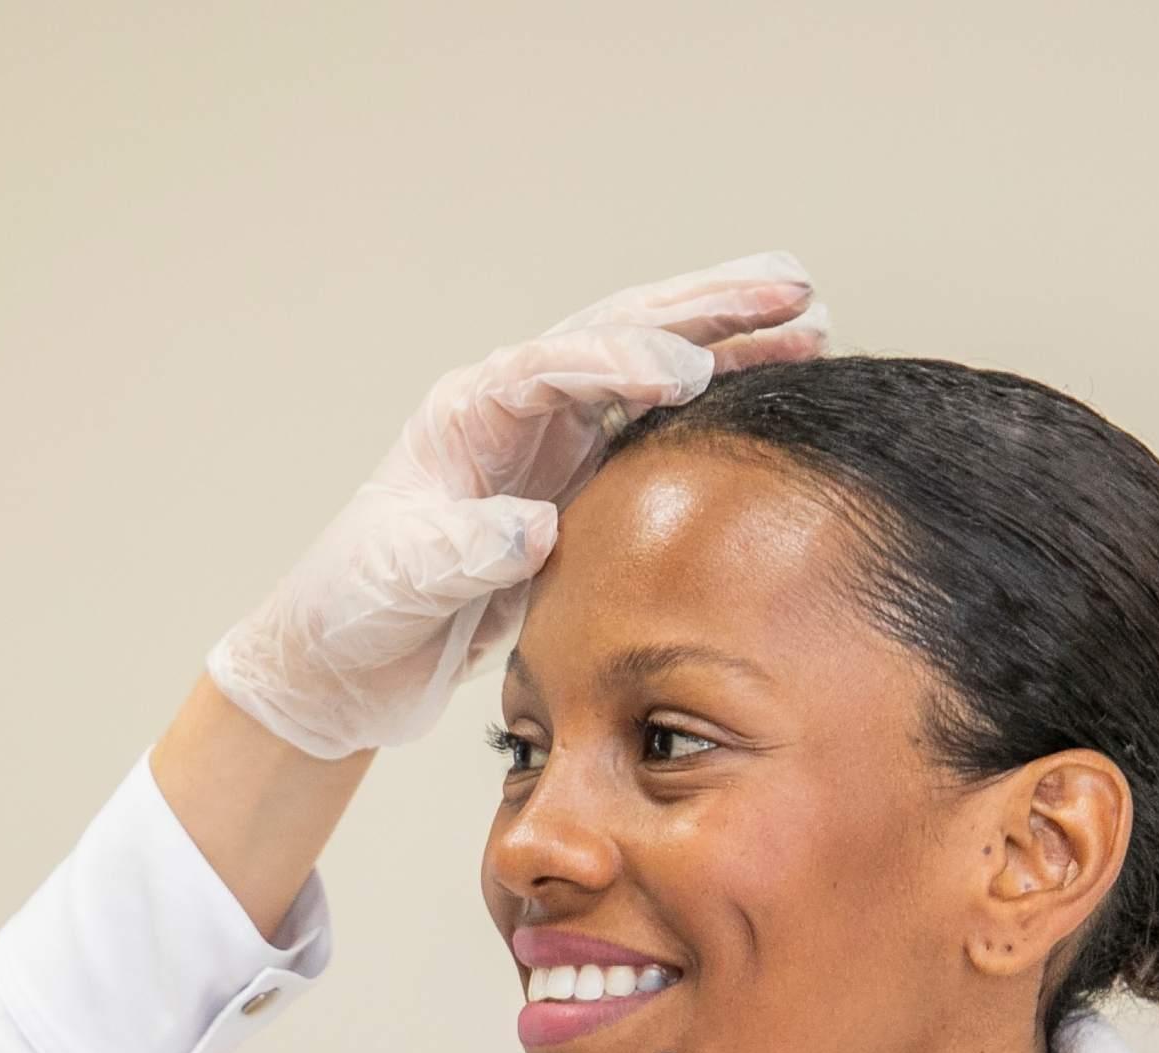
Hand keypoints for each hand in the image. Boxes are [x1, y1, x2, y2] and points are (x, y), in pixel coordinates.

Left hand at [208, 255, 827, 759]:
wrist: (345, 659)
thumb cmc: (356, 609)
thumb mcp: (400, 584)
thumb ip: (463, 553)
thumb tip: (536, 528)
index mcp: (465, 415)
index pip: (554, 365)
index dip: (622, 360)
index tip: (688, 369)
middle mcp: (513, 409)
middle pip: (618, 332)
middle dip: (705, 309)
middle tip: (793, 287)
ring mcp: (550, 441)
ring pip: (650, 367)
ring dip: (728, 339)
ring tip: (813, 318)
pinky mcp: (577, 482)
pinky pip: (658, 425)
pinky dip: (717, 400)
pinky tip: (774, 385)